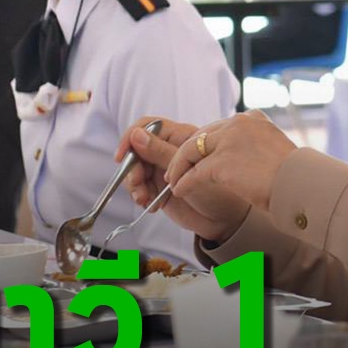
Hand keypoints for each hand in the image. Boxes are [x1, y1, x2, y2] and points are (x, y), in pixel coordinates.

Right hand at [116, 116, 235, 240]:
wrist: (225, 220)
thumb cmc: (218, 190)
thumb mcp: (189, 170)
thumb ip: (161, 152)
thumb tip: (136, 135)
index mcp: (180, 136)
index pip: (148, 126)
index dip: (131, 138)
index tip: (122, 156)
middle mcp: (168, 149)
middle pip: (136, 149)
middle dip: (133, 168)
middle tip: (138, 185)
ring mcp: (162, 168)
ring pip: (134, 168)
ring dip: (134, 184)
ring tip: (145, 199)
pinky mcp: (157, 186)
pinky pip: (138, 185)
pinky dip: (139, 194)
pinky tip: (150, 204)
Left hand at [162, 111, 297, 225]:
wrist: (300, 186)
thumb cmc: (292, 176)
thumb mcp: (272, 150)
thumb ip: (252, 145)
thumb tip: (239, 159)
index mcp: (253, 117)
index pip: (218, 127)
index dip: (203, 144)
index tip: (194, 157)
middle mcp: (239, 123)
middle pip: (200, 135)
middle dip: (185, 154)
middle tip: (175, 169)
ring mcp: (229, 140)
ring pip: (191, 151)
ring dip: (179, 167)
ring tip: (173, 180)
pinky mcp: (221, 162)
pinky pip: (193, 172)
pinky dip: (183, 182)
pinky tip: (179, 191)